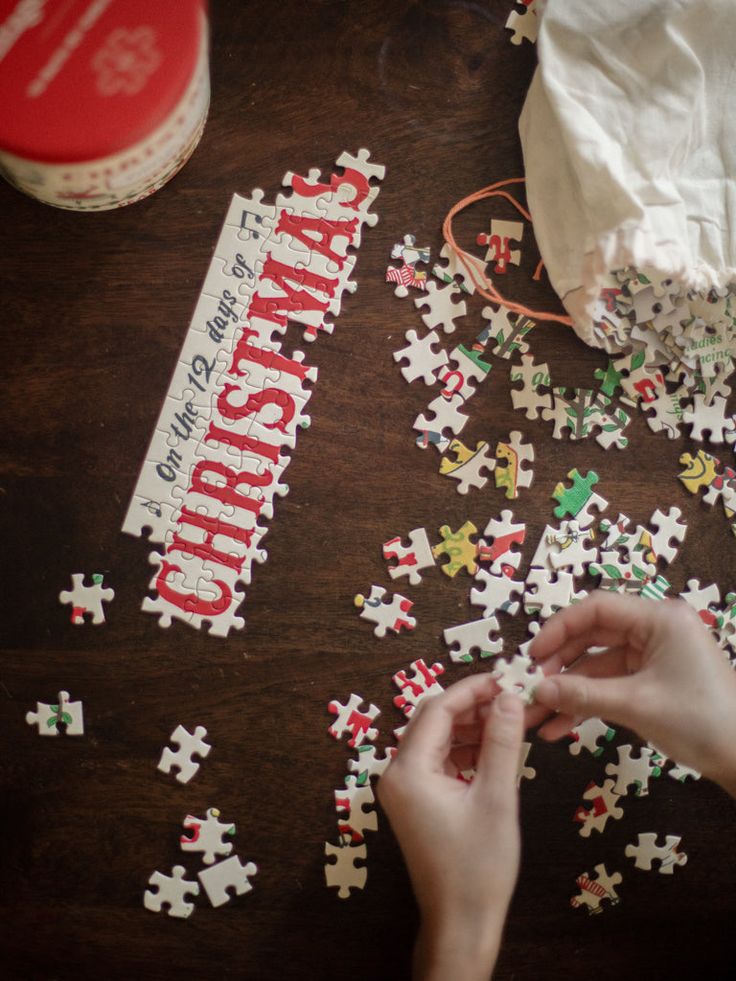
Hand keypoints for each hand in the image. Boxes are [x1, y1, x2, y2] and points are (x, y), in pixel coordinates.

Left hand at [378, 674, 524, 980]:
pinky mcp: (417, 801)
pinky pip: (440, 759)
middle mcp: (397, 774)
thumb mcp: (496, 798)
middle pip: (435, 720)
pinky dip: (467, 750)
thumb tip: (509, 696)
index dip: (472, 689)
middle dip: (473, 705)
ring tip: (510, 720)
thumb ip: (502, 742)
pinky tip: (496, 748)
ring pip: (439, 738)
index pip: (438, 709)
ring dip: (472, 727)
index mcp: (407, 770)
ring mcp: (405, 788)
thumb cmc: (479, 866)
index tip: (506, 677)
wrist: (462, 922)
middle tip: (512, 696)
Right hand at [528, 591, 735, 793]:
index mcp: (659, 619)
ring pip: (597, 665)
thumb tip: (537, 691)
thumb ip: (583, 694)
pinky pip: (610, 685)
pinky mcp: (652, 681)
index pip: (597, 608)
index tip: (532, 655)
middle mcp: (655, 630)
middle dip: (559, 665)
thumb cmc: (701, 720)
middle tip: (530, 687)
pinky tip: (560, 728)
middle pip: (592, 636)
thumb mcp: (637, 705)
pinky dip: (587, 704)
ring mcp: (653, 656)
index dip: (559, 628)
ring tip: (536, 717)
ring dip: (568, 691)